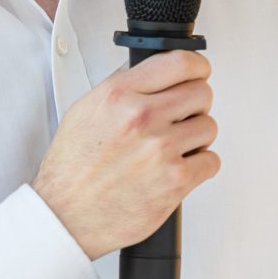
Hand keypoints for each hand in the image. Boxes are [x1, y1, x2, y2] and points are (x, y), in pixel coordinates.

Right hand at [32, 49, 220, 259]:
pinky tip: (178, 167)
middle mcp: (141, 118)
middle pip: (201, 93)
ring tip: (174, 147)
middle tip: (182, 117)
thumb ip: (120, 87)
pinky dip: (199, 166)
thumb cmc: (72, 170)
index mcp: (119, 95)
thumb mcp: (85, 111)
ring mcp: (160, 149)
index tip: (198, 73)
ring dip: (196, 137)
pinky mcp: (175, 180)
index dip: (196, 67)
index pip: (180, 62)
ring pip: (208, 126)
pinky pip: (211, 161)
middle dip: (194, 105)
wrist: (66, 216)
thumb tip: (149, 72)